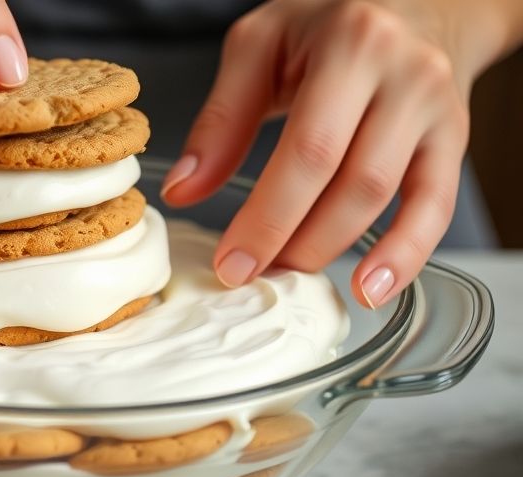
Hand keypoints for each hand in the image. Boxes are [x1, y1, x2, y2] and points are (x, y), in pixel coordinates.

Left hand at [162, 0, 521, 307]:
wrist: (416, 0)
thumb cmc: (327, 21)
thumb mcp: (259, 45)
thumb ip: (221, 117)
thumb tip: (182, 189)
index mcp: (350, 45)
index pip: (307, 150)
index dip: (267, 216)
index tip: (231, 261)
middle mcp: (403, 75)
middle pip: (349, 181)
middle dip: (294, 241)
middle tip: (251, 275)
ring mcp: (434, 108)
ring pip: (385, 198)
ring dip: (332, 249)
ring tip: (287, 274)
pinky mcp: (452, 138)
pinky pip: (437, 206)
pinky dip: (406, 254)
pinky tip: (371, 288)